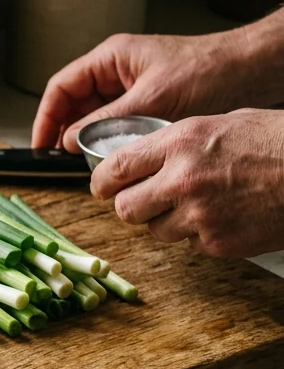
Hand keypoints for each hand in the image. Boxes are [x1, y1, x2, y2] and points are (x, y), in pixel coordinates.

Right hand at [31, 16, 283, 151]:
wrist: (254, 70)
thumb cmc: (210, 71)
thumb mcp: (152, 99)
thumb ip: (106, 121)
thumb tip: (71, 141)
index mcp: (111, 58)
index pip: (62, 87)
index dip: (46, 117)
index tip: (40, 145)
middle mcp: (118, 72)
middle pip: (75, 104)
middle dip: (67, 132)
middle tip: (63, 160)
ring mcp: (133, 89)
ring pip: (96, 118)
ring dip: (91, 140)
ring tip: (89, 162)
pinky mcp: (149, 105)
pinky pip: (118, 125)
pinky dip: (113, 142)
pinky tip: (115, 158)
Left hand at [91, 109, 283, 256]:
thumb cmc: (275, 141)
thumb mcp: (219, 124)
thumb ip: (174, 145)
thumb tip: (140, 162)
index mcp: (179, 142)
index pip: (114, 168)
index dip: (102, 182)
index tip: (102, 186)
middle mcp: (182, 179)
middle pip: (125, 208)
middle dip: (130, 206)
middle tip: (144, 201)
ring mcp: (200, 215)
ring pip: (155, 230)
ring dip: (167, 221)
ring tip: (198, 204)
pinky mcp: (219, 243)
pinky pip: (190, 244)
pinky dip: (201, 235)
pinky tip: (225, 215)